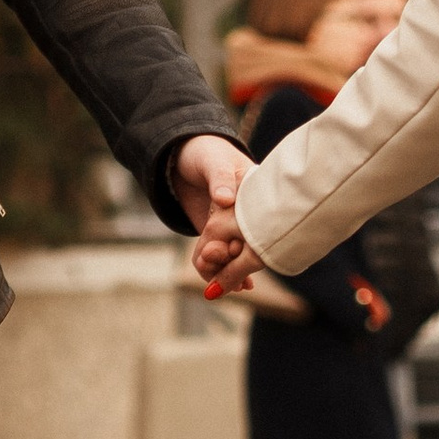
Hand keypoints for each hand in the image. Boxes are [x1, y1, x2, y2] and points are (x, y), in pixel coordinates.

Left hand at [173, 133, 260, 295]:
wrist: (181, 157)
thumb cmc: (204, 151)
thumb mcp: (213, 161)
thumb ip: (219, 179)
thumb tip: (225, 199)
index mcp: (255, 193)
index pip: (257, 220)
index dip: (249, 237)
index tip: (236, 247)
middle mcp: (247, 213)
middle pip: (248, 243)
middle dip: (236, 260)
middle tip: (219, 266)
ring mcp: (233, 226)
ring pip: (235, 255)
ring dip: (227, 270)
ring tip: (216, 284)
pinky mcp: (217, 235)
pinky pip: (220, 257)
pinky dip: (220, 271)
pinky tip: (222, 287)